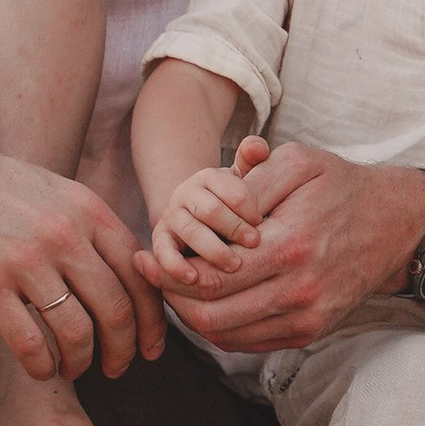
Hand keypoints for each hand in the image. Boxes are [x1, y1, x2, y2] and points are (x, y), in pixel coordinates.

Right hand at [0, 127, 164, 377]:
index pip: (139, 276)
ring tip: (73, 368)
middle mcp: (63, 233)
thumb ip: (89, 229)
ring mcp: (24, 259)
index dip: (153, 321)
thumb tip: (130, 275)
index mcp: (87, 210)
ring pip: (77, 332)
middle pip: (116, 309)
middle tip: (117, 368)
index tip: (150, 349)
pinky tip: (40, 370)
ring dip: (81, 362)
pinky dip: (42, 367)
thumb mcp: (51, 193)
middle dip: (123, 349)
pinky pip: (30, 343)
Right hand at [147, 135, 270, 284]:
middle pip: (211, 210)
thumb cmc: (231, 201)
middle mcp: (187, 193)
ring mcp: (172, 216)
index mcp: (210, 177)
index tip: (263, 222)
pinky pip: (164, 252)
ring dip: (214, 250)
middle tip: (255, 243)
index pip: (231, 188)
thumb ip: (253, 161)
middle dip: (235, 227)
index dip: (249, 206)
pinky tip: (194, 278)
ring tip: (234, 265)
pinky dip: (176, 266)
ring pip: (191, 231)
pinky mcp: (161, 239)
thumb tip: (258, 146)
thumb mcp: (245, 179)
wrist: (198, 214)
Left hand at [158, 140, 424, 354]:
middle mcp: (299, 291)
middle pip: (209, 314)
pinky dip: (220, 327)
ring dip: (192, 315)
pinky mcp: (311, 331)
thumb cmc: (343, 186)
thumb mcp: (298, 162)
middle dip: (172, 297)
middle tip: (153, 276)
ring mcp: (307, 317)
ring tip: (177, 286)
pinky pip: (249, 342)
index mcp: (290, 246)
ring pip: (225, 335)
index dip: (167, 272)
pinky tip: (209, 300)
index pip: (208, 277)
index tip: (145, 257)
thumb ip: (248, 181)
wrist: (398, 226)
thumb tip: (205, 206)